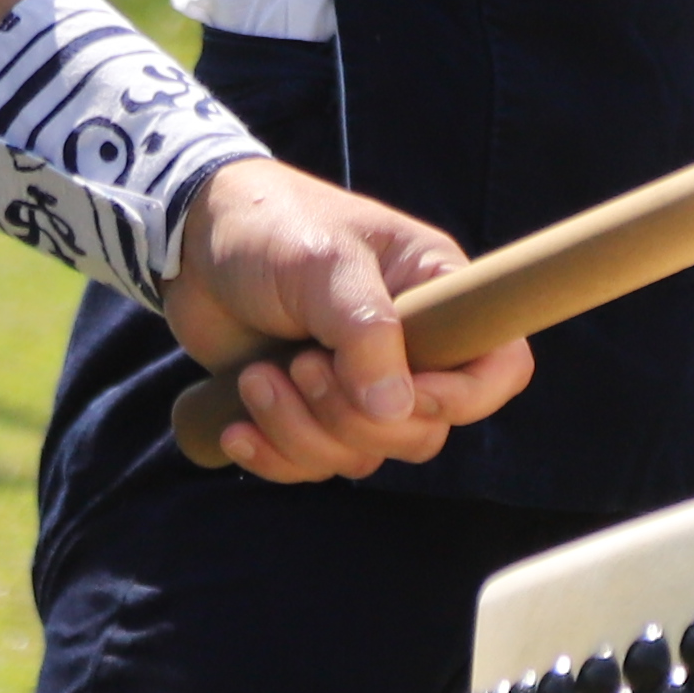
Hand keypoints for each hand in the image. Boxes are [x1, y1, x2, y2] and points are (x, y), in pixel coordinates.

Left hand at [157, 159, 535, 481]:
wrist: (192, 239)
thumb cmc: (272, 227)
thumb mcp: (324, 263)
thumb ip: (367, 333)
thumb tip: (396, 411)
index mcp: (437, 295)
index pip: (500, 366)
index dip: (463, 397)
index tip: (402, 393)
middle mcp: (409, 347)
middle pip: (422, 430)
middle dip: (353, 418)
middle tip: (302, 366)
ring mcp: (357, 385)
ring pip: (362, 455)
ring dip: (302, 431)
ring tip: (258, 379)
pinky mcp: (308, 411)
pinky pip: (311, 465)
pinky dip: (273, 456)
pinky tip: (235, 426)